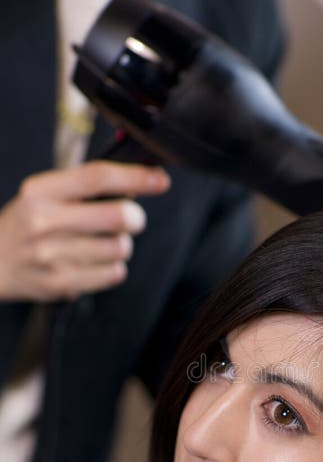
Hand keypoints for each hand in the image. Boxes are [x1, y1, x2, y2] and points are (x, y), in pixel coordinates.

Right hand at [0, 161, 170, 301]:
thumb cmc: (24, 226)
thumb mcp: (42, 195)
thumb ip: (83, 189)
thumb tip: (135, 184)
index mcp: (40, 192)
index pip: (97, 178)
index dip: (136, 177)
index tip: (160, 180)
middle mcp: (44, 222)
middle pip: (118, 216)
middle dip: (135, 217)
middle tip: (131, 218)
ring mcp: (52, 256)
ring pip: (120, 248)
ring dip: (121, 244)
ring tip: (101, 243)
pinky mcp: (62, 284)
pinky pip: (114, 273)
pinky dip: (112, 267)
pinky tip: (93, 262)